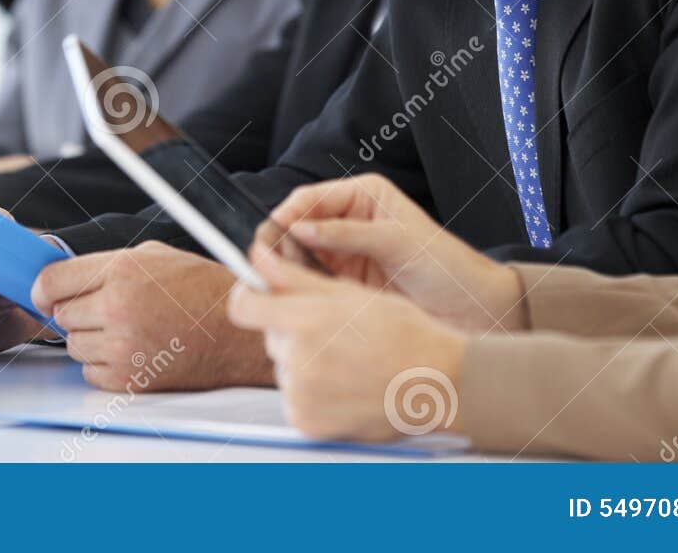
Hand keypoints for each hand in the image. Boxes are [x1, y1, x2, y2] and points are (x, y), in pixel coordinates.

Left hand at [30, 241, 271, 391]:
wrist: (235, 333)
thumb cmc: (201, 290)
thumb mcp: (153, 256)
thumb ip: (106, 264)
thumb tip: (66, 276)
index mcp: (122, 271)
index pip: (50, 282)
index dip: (44, 289)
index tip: (46, 294)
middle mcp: (117, 309)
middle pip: (60, 315)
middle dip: (77, 311)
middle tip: (106, 309)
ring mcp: (122, 347)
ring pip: (73, 345)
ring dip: (90, 338)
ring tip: (125, 329)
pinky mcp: (129, 379)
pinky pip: (90, 372)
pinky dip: (103, 364)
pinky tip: (131, 350)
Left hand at [227, 243, 467, 442]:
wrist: (435, 380)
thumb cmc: (401, 331)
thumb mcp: (348, 292)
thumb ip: (292, 276)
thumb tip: (256, 255)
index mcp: (304, 321)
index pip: (242, 307)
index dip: (249, 296)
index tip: (259, 295)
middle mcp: (297, 360)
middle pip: (269, 337)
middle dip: (291, 330)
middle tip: (331, 330)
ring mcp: (300, 396)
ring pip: (283, 368)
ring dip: (303, 362)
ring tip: (345, 359)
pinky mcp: (306, 423)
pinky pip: (293, 400)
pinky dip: (311, 393)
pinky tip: (344, 384)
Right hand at [258, 174, 522, 331]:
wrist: (474, 309)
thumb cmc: (446, 266)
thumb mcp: (397, 242)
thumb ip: (347, 234)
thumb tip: (299, 229)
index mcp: (363, 196)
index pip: (309, 199)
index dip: (284, 217)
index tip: (266, 239)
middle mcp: (349, 220)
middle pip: (297, 227)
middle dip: (278, 247)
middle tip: (264, 272)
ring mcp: (345, 253)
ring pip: (299, 257)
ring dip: (286, 271)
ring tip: (278, 289)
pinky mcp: (346, 283)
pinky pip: (312, 282)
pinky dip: (300, 290)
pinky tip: (297, 301)